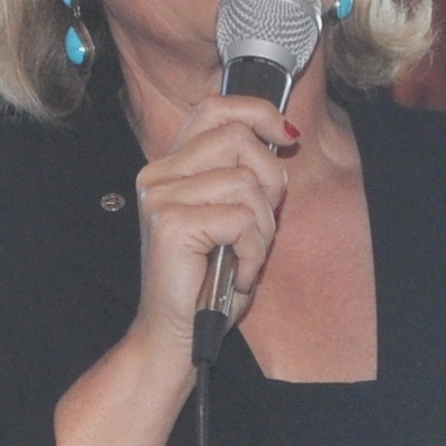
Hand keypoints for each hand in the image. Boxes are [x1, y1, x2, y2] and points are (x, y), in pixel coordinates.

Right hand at [130, 93, 297, 351]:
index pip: (215, 108)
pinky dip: (253, 250)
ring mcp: (160, 198)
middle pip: (238, 138)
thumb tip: (284, 137)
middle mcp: (158, 175)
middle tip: (263, 225)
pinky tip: (238, 273)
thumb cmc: (207, 283)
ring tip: (246, 257)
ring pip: (245, 181)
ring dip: (263, 226)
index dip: (257, 111)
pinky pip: (241, 218)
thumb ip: (246, 176)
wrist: (176, 337)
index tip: (286, 136)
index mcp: (170, 167)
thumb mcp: (232, 217)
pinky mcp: (171, 224)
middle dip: (271, 180)